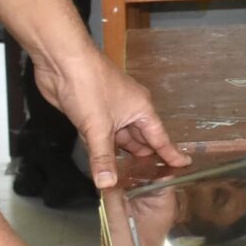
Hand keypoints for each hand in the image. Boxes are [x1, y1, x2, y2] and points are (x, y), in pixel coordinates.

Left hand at [33, 46, 190, 190]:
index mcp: (141, 109)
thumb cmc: (88, 84)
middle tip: (153, 182)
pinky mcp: (90, 113)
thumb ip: (103, 157)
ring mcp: (109, 111)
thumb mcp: (98, 126)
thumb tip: (107, 185)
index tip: (184, 164)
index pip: (160, 138)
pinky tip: (103, 163)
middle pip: (141, 140)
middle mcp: (128, 110)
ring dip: (122, 157)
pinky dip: (102, 150)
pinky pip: (101, 137)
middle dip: (145, 160)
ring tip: (130, 178)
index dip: (171, 153)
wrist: (61, 61)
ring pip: (120, 139)